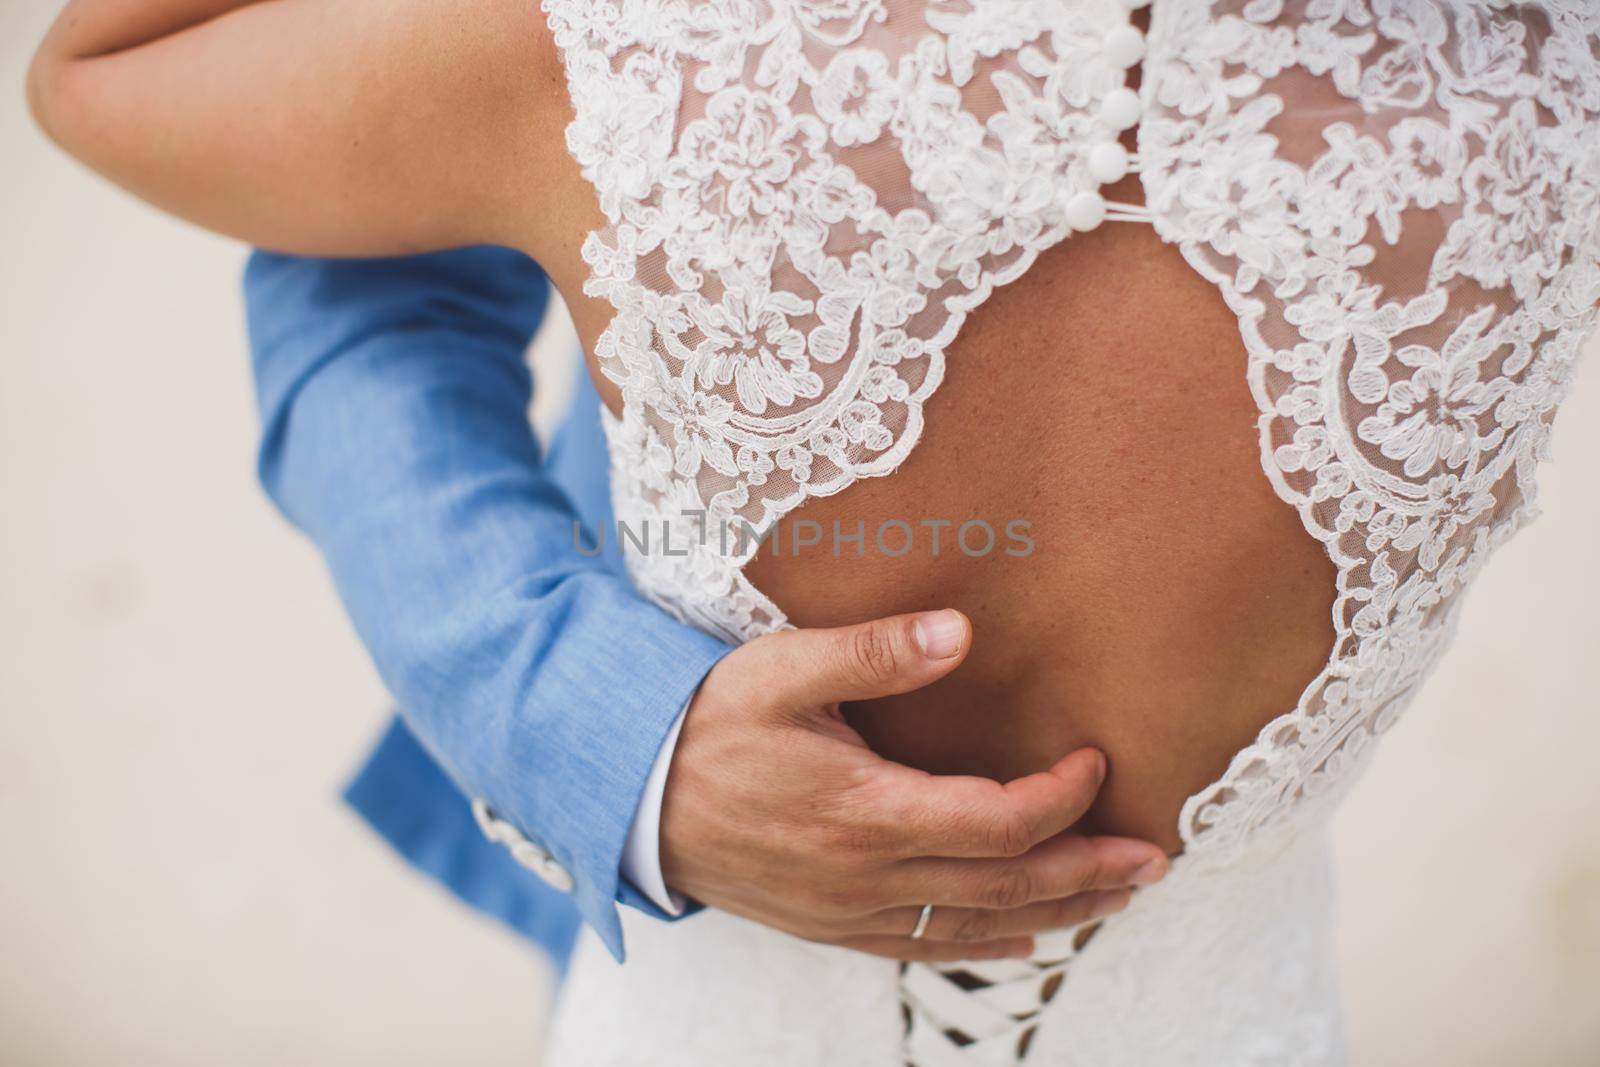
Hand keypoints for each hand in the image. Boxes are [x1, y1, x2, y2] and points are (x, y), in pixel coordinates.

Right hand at [659, 609, 1168, 962]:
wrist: (626, 797)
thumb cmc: (704, 724)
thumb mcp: (780, 669)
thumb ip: (873, 652)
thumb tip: (960, 632)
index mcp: (867, 811)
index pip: (999, 818)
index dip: (1063, 798)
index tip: (1095, 761)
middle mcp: (866, 875)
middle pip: (1004, 885)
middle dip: (1086, 872)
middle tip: (1153, 859)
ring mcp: (847, 911)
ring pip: (973, 925)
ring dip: (1053, 914)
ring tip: (1113, 900)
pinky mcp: (827, 925)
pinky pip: (921, 948)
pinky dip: (982, 944)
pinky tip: (1021, 941)